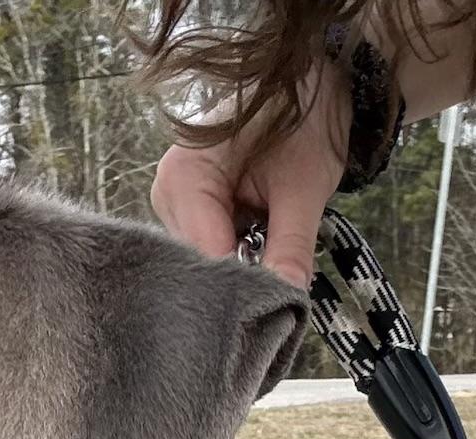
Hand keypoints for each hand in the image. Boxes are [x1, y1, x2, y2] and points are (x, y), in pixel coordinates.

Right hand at [150, 66, 347, 288]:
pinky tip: (261, 258)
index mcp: (185, 177)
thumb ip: (292, 245)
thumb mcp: (305, 186)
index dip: (237, 290)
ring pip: (206, 265)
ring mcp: (176, 206)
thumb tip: (289, 299)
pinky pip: (212, 254)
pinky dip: (239, 261)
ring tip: (275, 269)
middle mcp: (168, 193)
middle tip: (280, 299)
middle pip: (199, 266)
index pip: (203, 256)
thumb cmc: (304, 120)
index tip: (270, 315)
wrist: (307, 85)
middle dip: (239, 284)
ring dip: (241, 273)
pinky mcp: (191, 214)